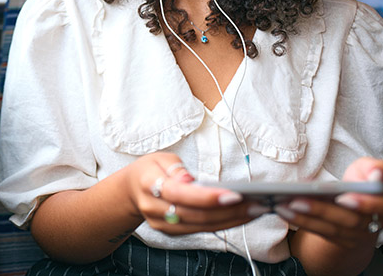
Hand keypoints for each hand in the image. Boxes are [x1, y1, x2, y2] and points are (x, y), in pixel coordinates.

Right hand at [124, 153, 254, 234]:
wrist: (132, 191)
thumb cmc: (150, 170)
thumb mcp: (158, 158)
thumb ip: (175, 168)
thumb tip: (189, 182)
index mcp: (149, 184)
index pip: (181, 194)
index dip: (207, 197)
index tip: (234, 194)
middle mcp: (155, 209)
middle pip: (196, 215)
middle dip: (228, 211)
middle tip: (256, 203)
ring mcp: (164, 225)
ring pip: (202, 226)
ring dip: (232, 220)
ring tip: (257, 209)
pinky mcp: (174, 232)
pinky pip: (203, 229)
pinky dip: (225, 223)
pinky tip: (243, 215)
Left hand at [275, 157, 382, 248]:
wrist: (364, 205)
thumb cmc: (363, 179)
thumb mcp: (368, 168)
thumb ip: (372, 167)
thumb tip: (375, 173)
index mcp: (382, 202)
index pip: (379, 205)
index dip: (364, 204)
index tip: (343, 198)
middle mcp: (374, 222)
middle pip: (349, 220)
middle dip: (322, 211)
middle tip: (296, 201)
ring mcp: (358, 235)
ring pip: (332, 229)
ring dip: (305, 219)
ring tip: (282, 206)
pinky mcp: (343, 241)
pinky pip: (322, 233)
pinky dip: (302, 222)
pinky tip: (283, 211)